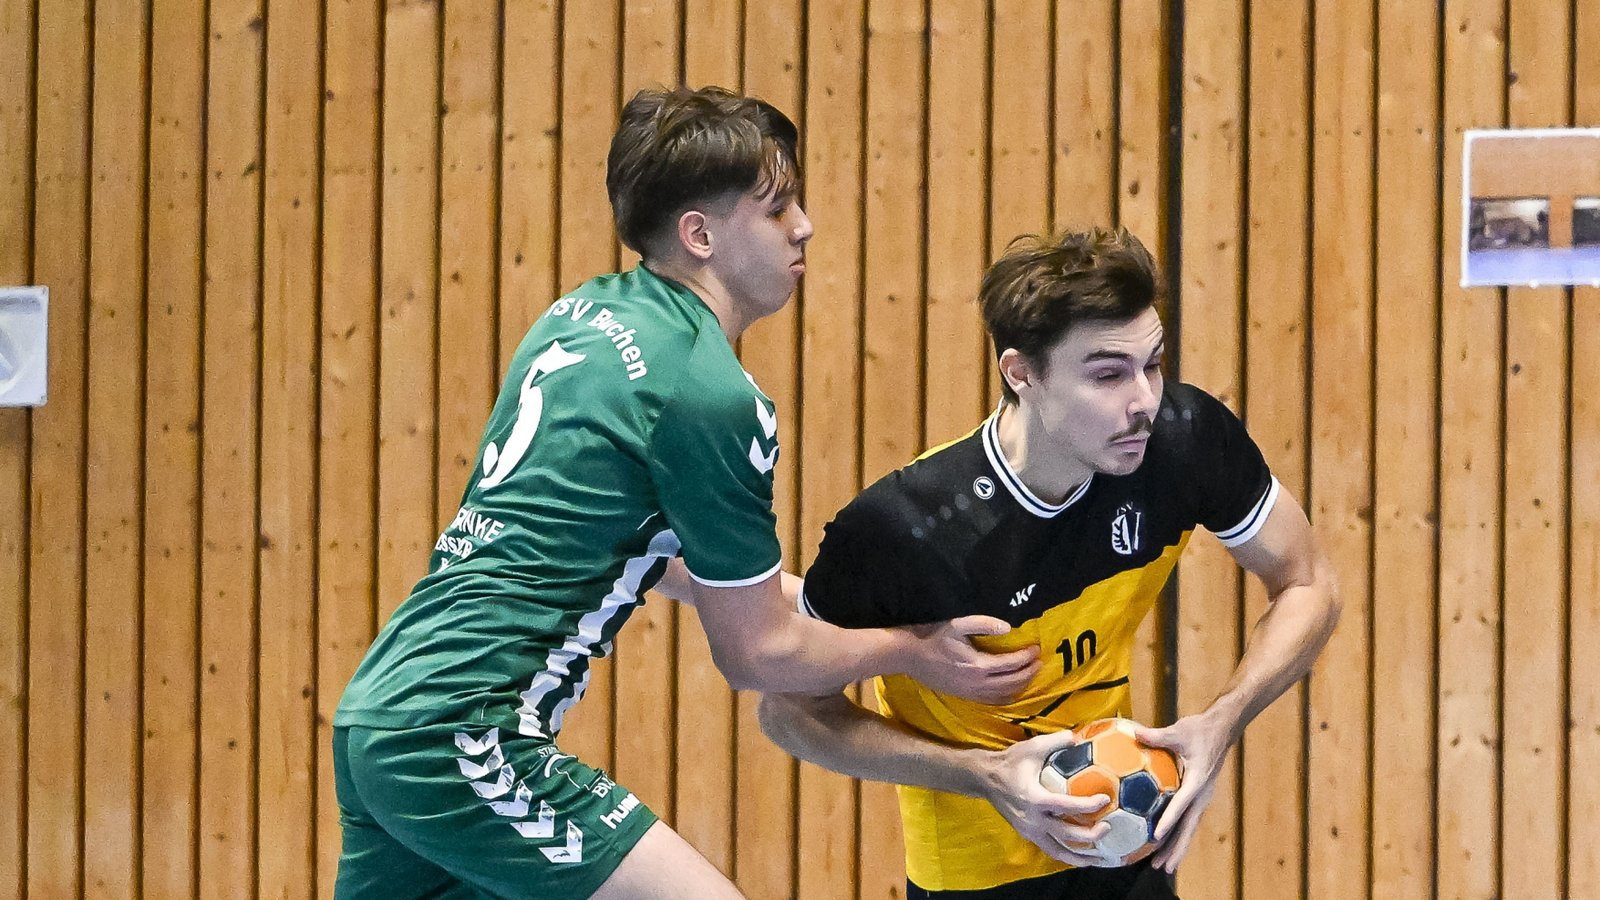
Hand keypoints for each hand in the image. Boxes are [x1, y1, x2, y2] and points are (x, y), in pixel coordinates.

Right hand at [897, 615, 1039, 703]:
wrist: (909, 655)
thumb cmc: (932, 636)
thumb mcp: (957, 623)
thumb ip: (983, 624)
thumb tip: (1007, 627)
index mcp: (977, 665)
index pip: (1011, 664)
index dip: (1026, 657)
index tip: (1036, 649)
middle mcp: (977, 683)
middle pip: (1012, 682)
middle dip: (1029, 672)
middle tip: (1039, 662)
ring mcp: (970, 693)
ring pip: (1004, 695)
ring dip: (1020, 686)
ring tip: (1030, 675)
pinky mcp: (964, 696)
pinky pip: (992, 701)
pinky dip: (1007, 696)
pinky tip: (1011, 690)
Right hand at [979, 729, 1113, 865]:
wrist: (985, 779)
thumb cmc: (1010, 762)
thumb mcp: (1032, 747)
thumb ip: (1057, 741)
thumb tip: (1079, 737)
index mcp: (1034, 798)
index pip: (1066, 806)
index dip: (1088, 805)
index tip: (1105, 799)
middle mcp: (1032, 819)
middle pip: (1066, 835)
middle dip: (1090, 835)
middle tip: (1108, 828)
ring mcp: (1029, 830)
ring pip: (1058, 851)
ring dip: (1080, 857)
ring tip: (1100, 859)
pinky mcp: (1028, 834)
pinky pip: (1050, 849)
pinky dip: (1067, 855)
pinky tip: (1081, 857)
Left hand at [1134, 712, 1235, 872]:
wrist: (1222, 730)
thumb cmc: (1201, 730)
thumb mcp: (1179, 731)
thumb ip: (1157, 736)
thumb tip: (1135, 733)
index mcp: (1198, 781)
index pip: (1181, 804)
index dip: (1169, 820)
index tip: (1156, 836)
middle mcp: (1202, 795)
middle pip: (1188, 827)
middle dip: (1176, 848)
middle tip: (1162, 867)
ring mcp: (1201, 798)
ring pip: (1189, 828)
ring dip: (1177, 847)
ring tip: (1162, 866)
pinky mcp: (1198, 796)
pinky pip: (1187, 820)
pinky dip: (1176, 834)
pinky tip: (1163, 844)